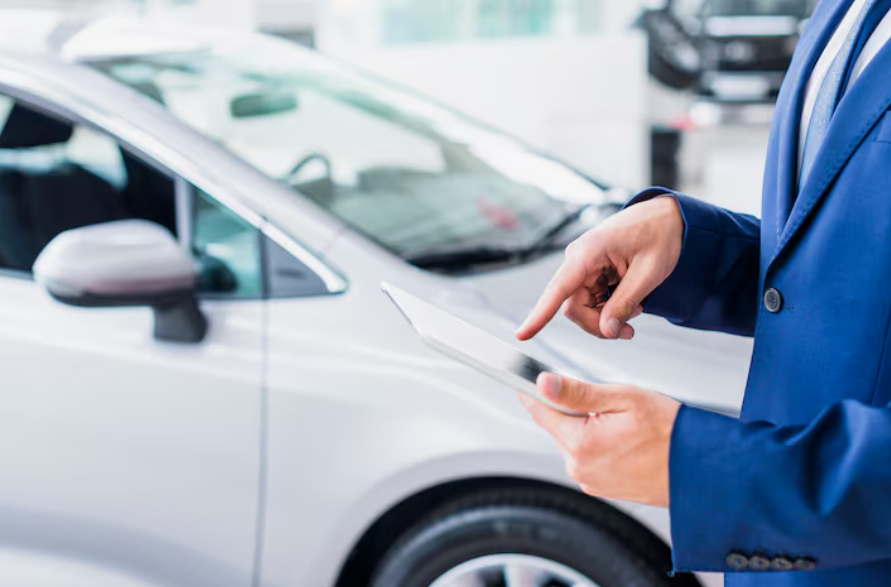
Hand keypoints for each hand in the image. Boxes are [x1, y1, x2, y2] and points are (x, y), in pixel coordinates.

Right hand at [516, 196, 682, 340]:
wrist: (667, 218)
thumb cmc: (659, 235)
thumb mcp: (648, 273)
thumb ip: (624, 303)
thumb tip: (606, 330)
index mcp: (588, 252)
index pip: (558, 289)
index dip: (539, 315)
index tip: (522, 335)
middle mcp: (578, 259)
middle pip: (573, 307)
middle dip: (598, 324)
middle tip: (629, 331)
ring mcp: (583, 265)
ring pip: (582, 307)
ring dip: (606, 318)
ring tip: (635, 312)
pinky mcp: (591, 271)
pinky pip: (590, 300)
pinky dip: (608, 309)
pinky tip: (630, 304)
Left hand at [521, 372, 680, 506]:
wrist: (702, 469)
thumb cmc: (671, 432)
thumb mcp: (624, 399)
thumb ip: (578, 392)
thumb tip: (543, 383)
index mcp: (581, 444)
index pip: (541, 411)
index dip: (535, 391)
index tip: (526, 378)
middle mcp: (580, 468)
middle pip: (559, 426)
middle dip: (575, 409)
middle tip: (609, 404)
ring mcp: (591, 481)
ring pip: (575, 441)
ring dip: (590, 427)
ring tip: (624, 426)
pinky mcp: (602, 487)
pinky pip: (590, 457)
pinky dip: (601, 445)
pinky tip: (627, 441)